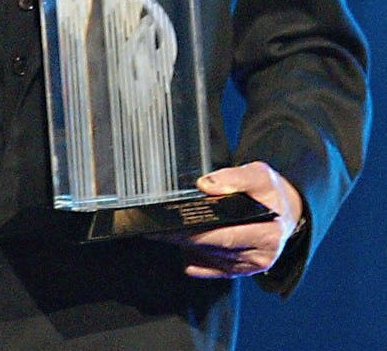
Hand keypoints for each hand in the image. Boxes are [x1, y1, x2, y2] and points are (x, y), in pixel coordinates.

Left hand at [173, 161, 303, 278]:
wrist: (285, 211)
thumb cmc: (271, 193)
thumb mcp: (259, 176)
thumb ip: (234, 178)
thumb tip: (205, 185)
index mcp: (268, 233)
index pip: (228, 235)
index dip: (200, 232)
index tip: (176, 224)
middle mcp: (261, 256)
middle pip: (217, 249)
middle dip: (187, 239)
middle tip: (160, 229)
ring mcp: (251, 267)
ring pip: (213, 259)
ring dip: (189, 248)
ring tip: (166, 233)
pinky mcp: (242, 271)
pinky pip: (213, 269)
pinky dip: (197, 260)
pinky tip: (184, 247)